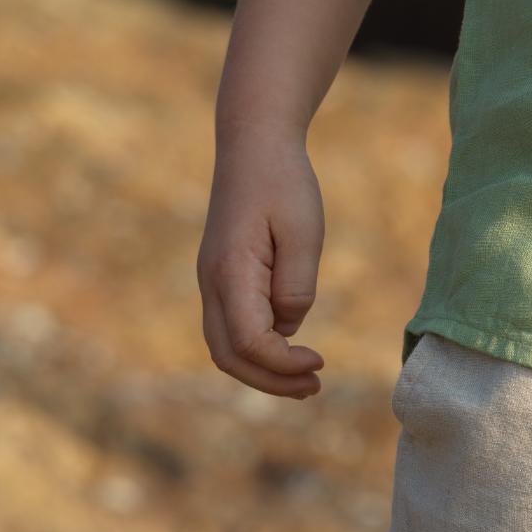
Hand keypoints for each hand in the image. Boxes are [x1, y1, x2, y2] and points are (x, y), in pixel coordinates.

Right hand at [198, 136, 328, 397]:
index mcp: (229, 273)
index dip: (283, 364)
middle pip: (228, 356)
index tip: (320, 362)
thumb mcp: (304, 232)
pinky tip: (292, 348)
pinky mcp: (222, 277)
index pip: (249, 343)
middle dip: (270, 382)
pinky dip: (259, 349)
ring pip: (225, 347)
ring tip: (306, 379)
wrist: (253, 144)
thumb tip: (289, 328)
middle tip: (314, 387)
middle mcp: (211, 283)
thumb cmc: (283, 182)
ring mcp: (212, 281)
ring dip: (263, 370)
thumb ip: (297, 286)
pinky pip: (232, 327)